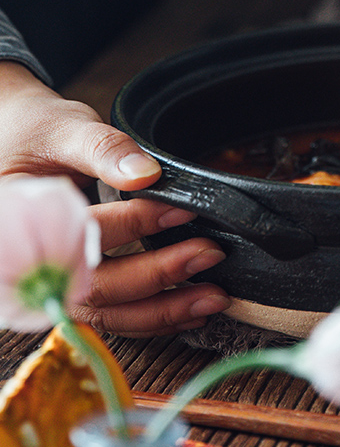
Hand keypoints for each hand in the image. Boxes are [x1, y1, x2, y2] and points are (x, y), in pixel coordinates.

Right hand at [0, 62, 230, 336]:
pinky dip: (149, 317)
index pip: (80, 231)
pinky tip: (188, 311)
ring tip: (211, 297)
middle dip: (157, 275)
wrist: (16, 142)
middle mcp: (27, 263)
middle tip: (209, 254)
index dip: (135, 224)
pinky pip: (108, 313)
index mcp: (17, 218)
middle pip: (94, 285)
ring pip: (104, 311)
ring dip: (161, 310)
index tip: (183, 209)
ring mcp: (48, 281)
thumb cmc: (36, 135)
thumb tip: (146, 174)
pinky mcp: (71, 288)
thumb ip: (104, 150)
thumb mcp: (66, 130)